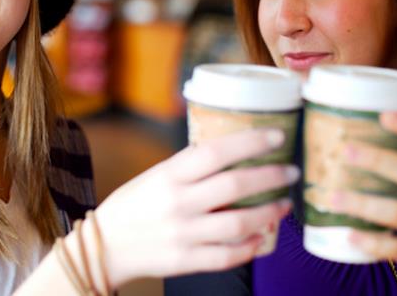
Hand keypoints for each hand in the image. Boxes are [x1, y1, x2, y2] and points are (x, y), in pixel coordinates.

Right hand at [94, 128, 297, 287]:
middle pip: (234, 186)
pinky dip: (250, 246)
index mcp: (169, 175)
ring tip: (283, 204)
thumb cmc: (134, 204)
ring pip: (238, 223)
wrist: (105, 245)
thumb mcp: (156, 175)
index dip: (250, 142)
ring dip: (269, 212)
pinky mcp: (185, 261)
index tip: (277, 135)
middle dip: (270, 176)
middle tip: (290, 171)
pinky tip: (262, 236)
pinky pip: (228, 255)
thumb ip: (190, 167)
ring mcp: (183, 234)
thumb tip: (234, 151)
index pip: (215, 152)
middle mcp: (177, 203)